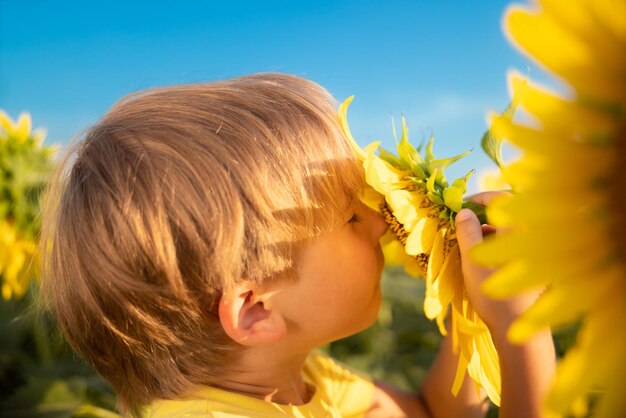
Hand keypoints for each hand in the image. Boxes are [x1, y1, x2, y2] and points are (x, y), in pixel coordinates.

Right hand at [455, 191, 538, 341]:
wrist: (517, 331)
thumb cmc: (492, 294)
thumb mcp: (473, 260)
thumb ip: (467, 231)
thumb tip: (464, 211)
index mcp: (519, 231)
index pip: (501, 199)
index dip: (479, 198)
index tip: (460, 205)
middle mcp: (530, 237)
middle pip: (505, 215)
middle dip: (480, 216)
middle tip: (460, 224)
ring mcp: (533, 253)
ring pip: (508, 231)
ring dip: (486, 231)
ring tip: (466, 243)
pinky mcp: (531, 267)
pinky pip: (512, 245)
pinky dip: (494, 245)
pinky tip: (480, 259)